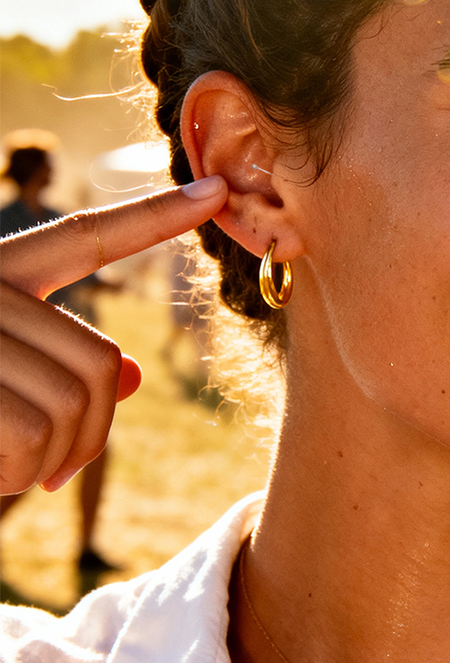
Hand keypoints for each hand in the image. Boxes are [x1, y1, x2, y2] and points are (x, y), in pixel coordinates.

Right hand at [0, 178, 227, 495]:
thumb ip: (57, 372)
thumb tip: (135, 374)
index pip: (81, 238)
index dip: (151, 218)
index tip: (216, 190)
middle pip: (102, 360)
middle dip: (92, 433)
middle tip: (50, 471)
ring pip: (76, 400)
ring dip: (54, 461)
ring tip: (6, 471)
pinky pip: (36, 432)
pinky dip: (24, 473)